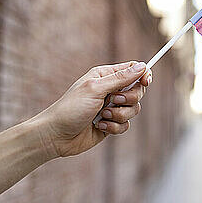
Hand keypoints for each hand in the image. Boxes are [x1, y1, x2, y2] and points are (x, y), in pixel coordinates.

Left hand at [35, 61, 151, 157]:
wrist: (56, 136)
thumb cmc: (71, 108)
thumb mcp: (96, 89)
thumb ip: (121, 78)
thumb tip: (142, 66)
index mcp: (105, 76)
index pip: (133, 70)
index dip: (143, 75)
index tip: (146, 82)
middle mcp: (110, 90)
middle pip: (137, 91)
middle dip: (129, 99)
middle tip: (114, 101)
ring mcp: (111, 108)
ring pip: (133, 109)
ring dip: (119, 115)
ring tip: (101, 116)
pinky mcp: (111, 123)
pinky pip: (125, 125)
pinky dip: (114, 127)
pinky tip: (99, 126)